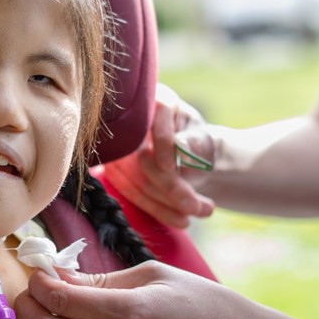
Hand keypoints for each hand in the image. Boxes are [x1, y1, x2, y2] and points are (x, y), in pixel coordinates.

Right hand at [104, 82, 216, 227]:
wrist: (191, 158)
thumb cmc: (198, 142)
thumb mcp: (203, 138)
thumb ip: (195, 142)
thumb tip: (180, 147)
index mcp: (157, 99)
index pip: (154, 117)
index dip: (163, 143)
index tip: (174, 167)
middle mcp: (131, 120)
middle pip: (140, 155)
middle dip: (170, 187)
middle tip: (199, 207)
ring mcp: (118, 147)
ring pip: (135, 180)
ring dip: (167, 204)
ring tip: (201, 211)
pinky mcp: (115, 170)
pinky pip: (130, 193)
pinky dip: (157, 209)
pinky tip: (181, 219)